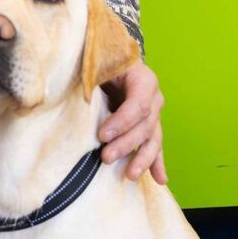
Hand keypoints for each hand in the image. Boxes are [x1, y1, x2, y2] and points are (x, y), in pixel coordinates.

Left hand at [97, 61, 167, 184]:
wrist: (113, 60)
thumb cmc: (103, 60)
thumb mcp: (98, 64)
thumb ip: (93, 78)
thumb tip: (77, 96)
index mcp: (143, 79)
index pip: (138, 105)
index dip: (122, 122)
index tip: (102, 135)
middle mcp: (154, 97)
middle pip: (145, 125)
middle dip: (127, 144)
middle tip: (106, 157)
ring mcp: (154, 113)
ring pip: (153, 138)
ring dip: (143, 159)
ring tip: (131, 175)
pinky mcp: (150, 125)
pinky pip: (155, 145)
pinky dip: (157, 163)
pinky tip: (160, 179)